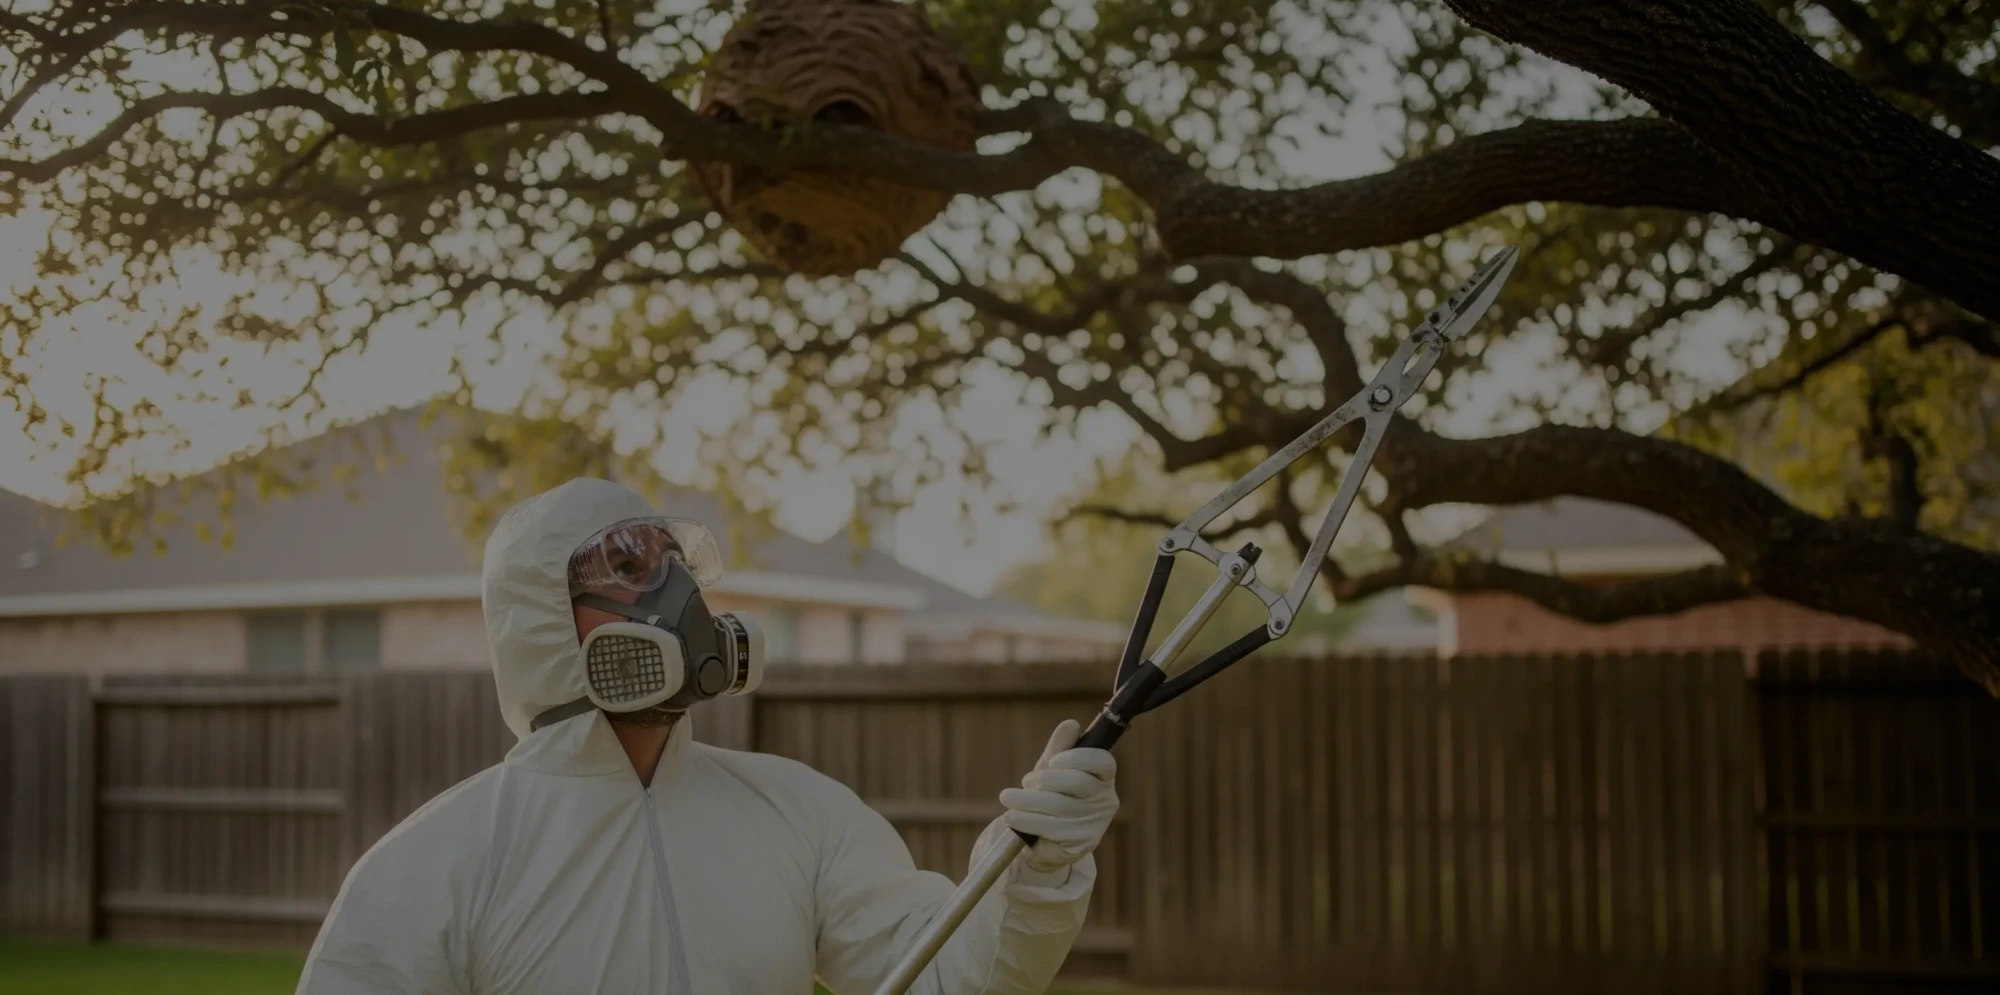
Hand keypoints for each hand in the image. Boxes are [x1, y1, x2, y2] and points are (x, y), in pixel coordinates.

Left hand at [999, 719, 1117, 874]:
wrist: (1044, 842)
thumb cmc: (1051, 797)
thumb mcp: (1052, 771)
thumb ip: (1059, 748)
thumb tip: (1071, 725)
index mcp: (1103, 778)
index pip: (1103, 761)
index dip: (1078, 757)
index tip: (1053, 761)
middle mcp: (1105, 800)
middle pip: (1077, 781)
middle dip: (1045, 778)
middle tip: (1026, 781)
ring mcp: (1096, 824)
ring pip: (1059, 805)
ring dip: (1027, 800)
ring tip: (1007, 797)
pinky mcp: (1081, 844)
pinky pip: (1051, 828)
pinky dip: (1027, 820)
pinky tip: (1011, 817)